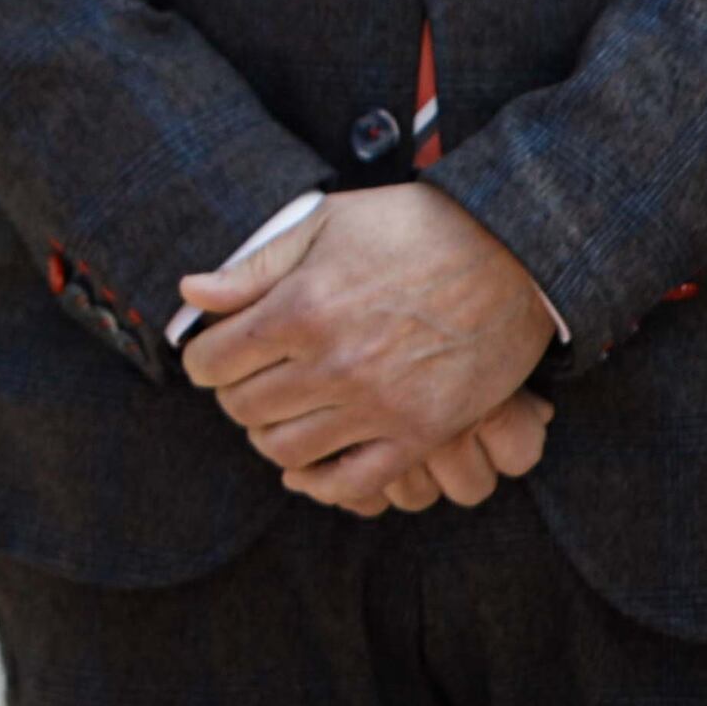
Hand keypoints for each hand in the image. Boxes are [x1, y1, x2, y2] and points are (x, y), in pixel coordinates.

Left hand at [179, 183, 559, 514]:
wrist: (515, 253)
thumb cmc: (415, 228)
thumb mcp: (326, 223)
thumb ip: (254, 267)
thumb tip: (191, 292)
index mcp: (300, 310)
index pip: (211, 363)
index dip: (204, 359)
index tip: (215, 354)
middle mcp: (334, 365)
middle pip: (243, 408)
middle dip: (234, 394)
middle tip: (249, 380)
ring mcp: (380, 405)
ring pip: (286, 450)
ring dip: (270, 435)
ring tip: (281, 412)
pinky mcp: (423, 432)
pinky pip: (352, 482)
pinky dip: (320, 481)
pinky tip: (311, 463)